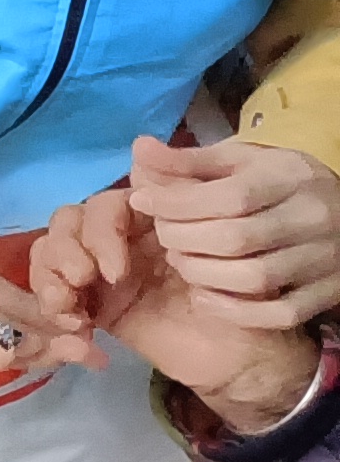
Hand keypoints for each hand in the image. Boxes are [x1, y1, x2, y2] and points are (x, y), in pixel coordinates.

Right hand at [39, 177, 326, 425]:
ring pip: (49, 254)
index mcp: (150, 221)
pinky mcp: (93, 309)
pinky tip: (76, 331)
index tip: (116, 267)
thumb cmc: (244, 296)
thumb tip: (138, 146)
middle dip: (66, 251)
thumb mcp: (223, 239)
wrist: (245, 359)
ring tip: (69, 311)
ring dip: (49, 278)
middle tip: (85, 282)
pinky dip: (52, 310)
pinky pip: (53, 296)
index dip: (99, 229)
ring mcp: (101, 275)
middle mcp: (120, 241)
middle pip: (65, 225)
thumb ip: (183, 196)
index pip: (100, 204)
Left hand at [130, 135, 339, 325]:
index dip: (177, 202)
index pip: (229, 196)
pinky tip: (204, 297)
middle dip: (183, 239)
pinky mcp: (329, 292)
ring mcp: (325, 259)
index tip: (141, 201)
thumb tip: (140, 149)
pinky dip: (235, 311)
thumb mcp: (242, 162)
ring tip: (180, 260)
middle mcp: (313, 218)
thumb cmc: (279, 183)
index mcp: (289, 178)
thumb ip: (190, 161)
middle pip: (236, 239)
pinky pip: (279, 313)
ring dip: (202, 274)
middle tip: (163, 235)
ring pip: (254, 279)